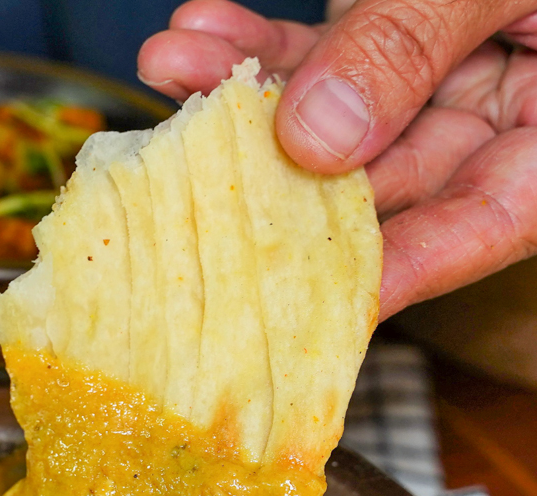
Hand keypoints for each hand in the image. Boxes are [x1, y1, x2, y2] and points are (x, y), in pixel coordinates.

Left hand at [138, 0, 536, 318]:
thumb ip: (421, 40)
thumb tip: (317, 134)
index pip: (475, 229)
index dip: (392, 269)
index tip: (307, 297)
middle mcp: (493, 127)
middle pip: (382, 184)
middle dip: (282, 178)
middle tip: (195, 176)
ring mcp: (441, 85)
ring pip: (336, 118)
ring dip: (248, 96)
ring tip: (170, 71)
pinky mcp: (396, 40)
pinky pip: (324, 54)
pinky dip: (264, 45)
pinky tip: (202, 30)